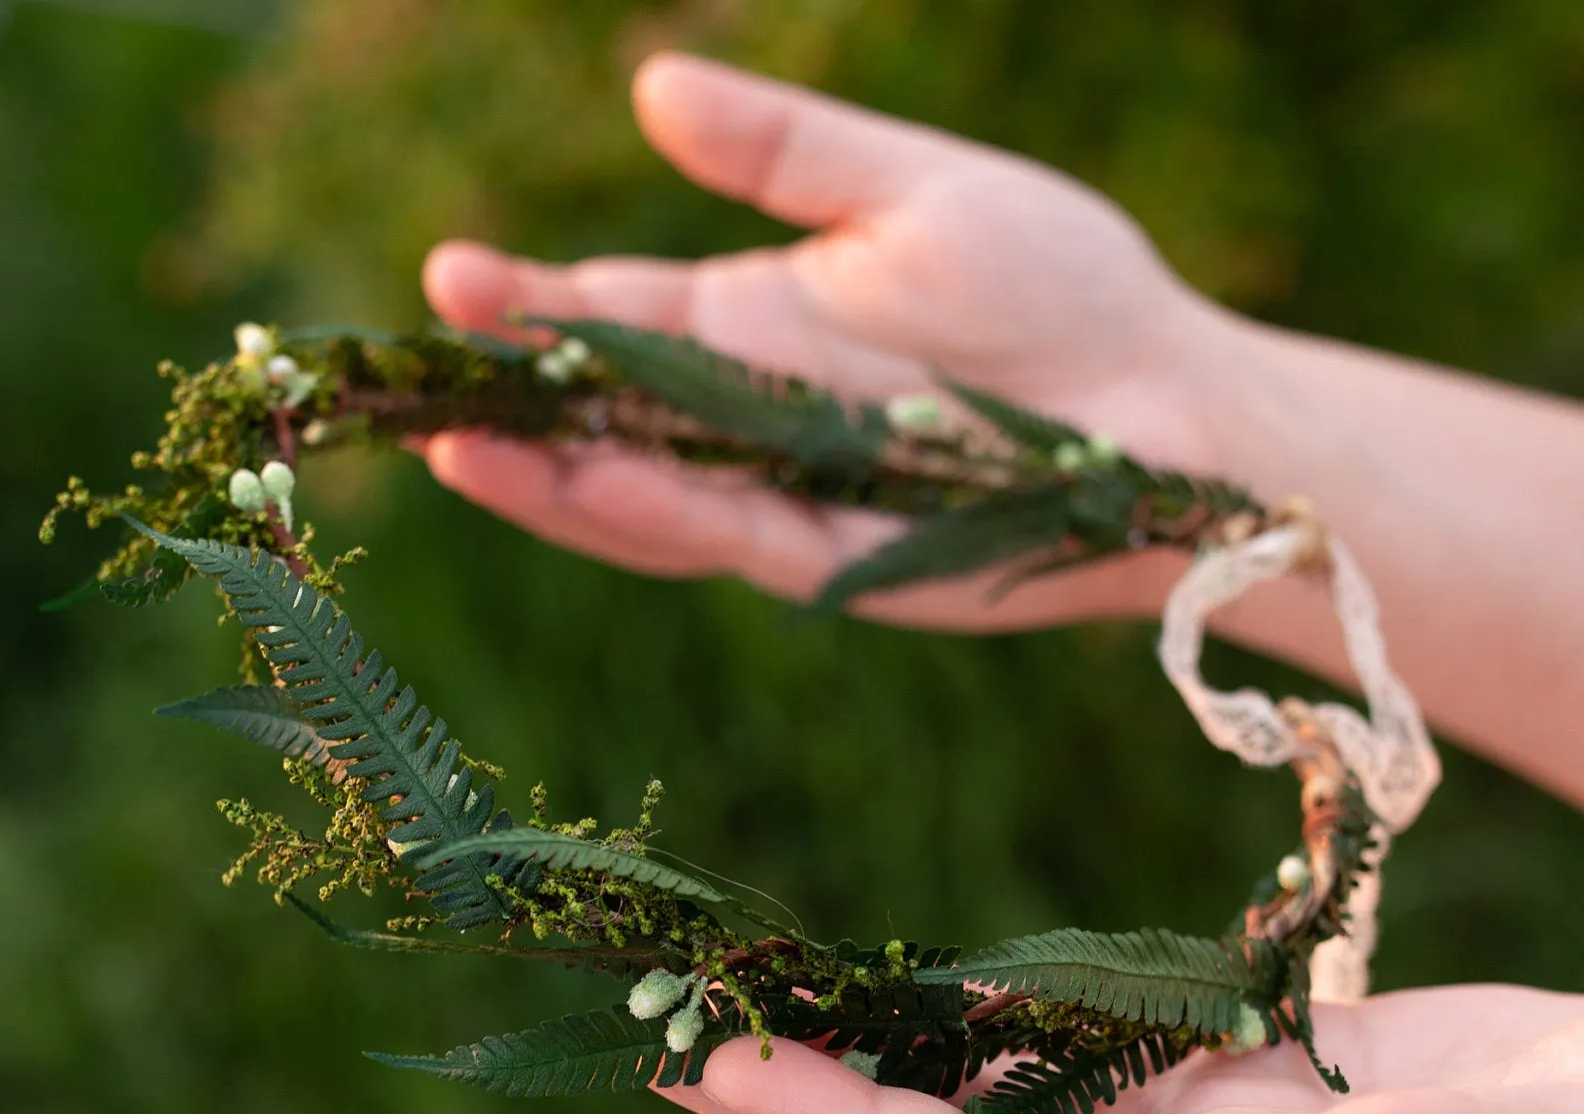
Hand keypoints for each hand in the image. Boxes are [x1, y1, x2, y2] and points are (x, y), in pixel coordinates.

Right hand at [420, 54, 1227, 625]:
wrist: (1175, 405)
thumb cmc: (1062, 288)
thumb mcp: (909, 190)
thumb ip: (782, 152)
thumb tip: (648, 84)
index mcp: (756, 329)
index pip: (611, 322)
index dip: (527, 306)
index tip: (446, 275)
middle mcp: (751, 422)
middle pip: (600, 420)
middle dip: (508, 400)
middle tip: (408, 377)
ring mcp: (788, 497)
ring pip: (640, 500)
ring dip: (550, 481)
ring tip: (455, 449)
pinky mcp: (841, 559)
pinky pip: (726, 537)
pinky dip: (651, 513)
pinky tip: (581, 477)